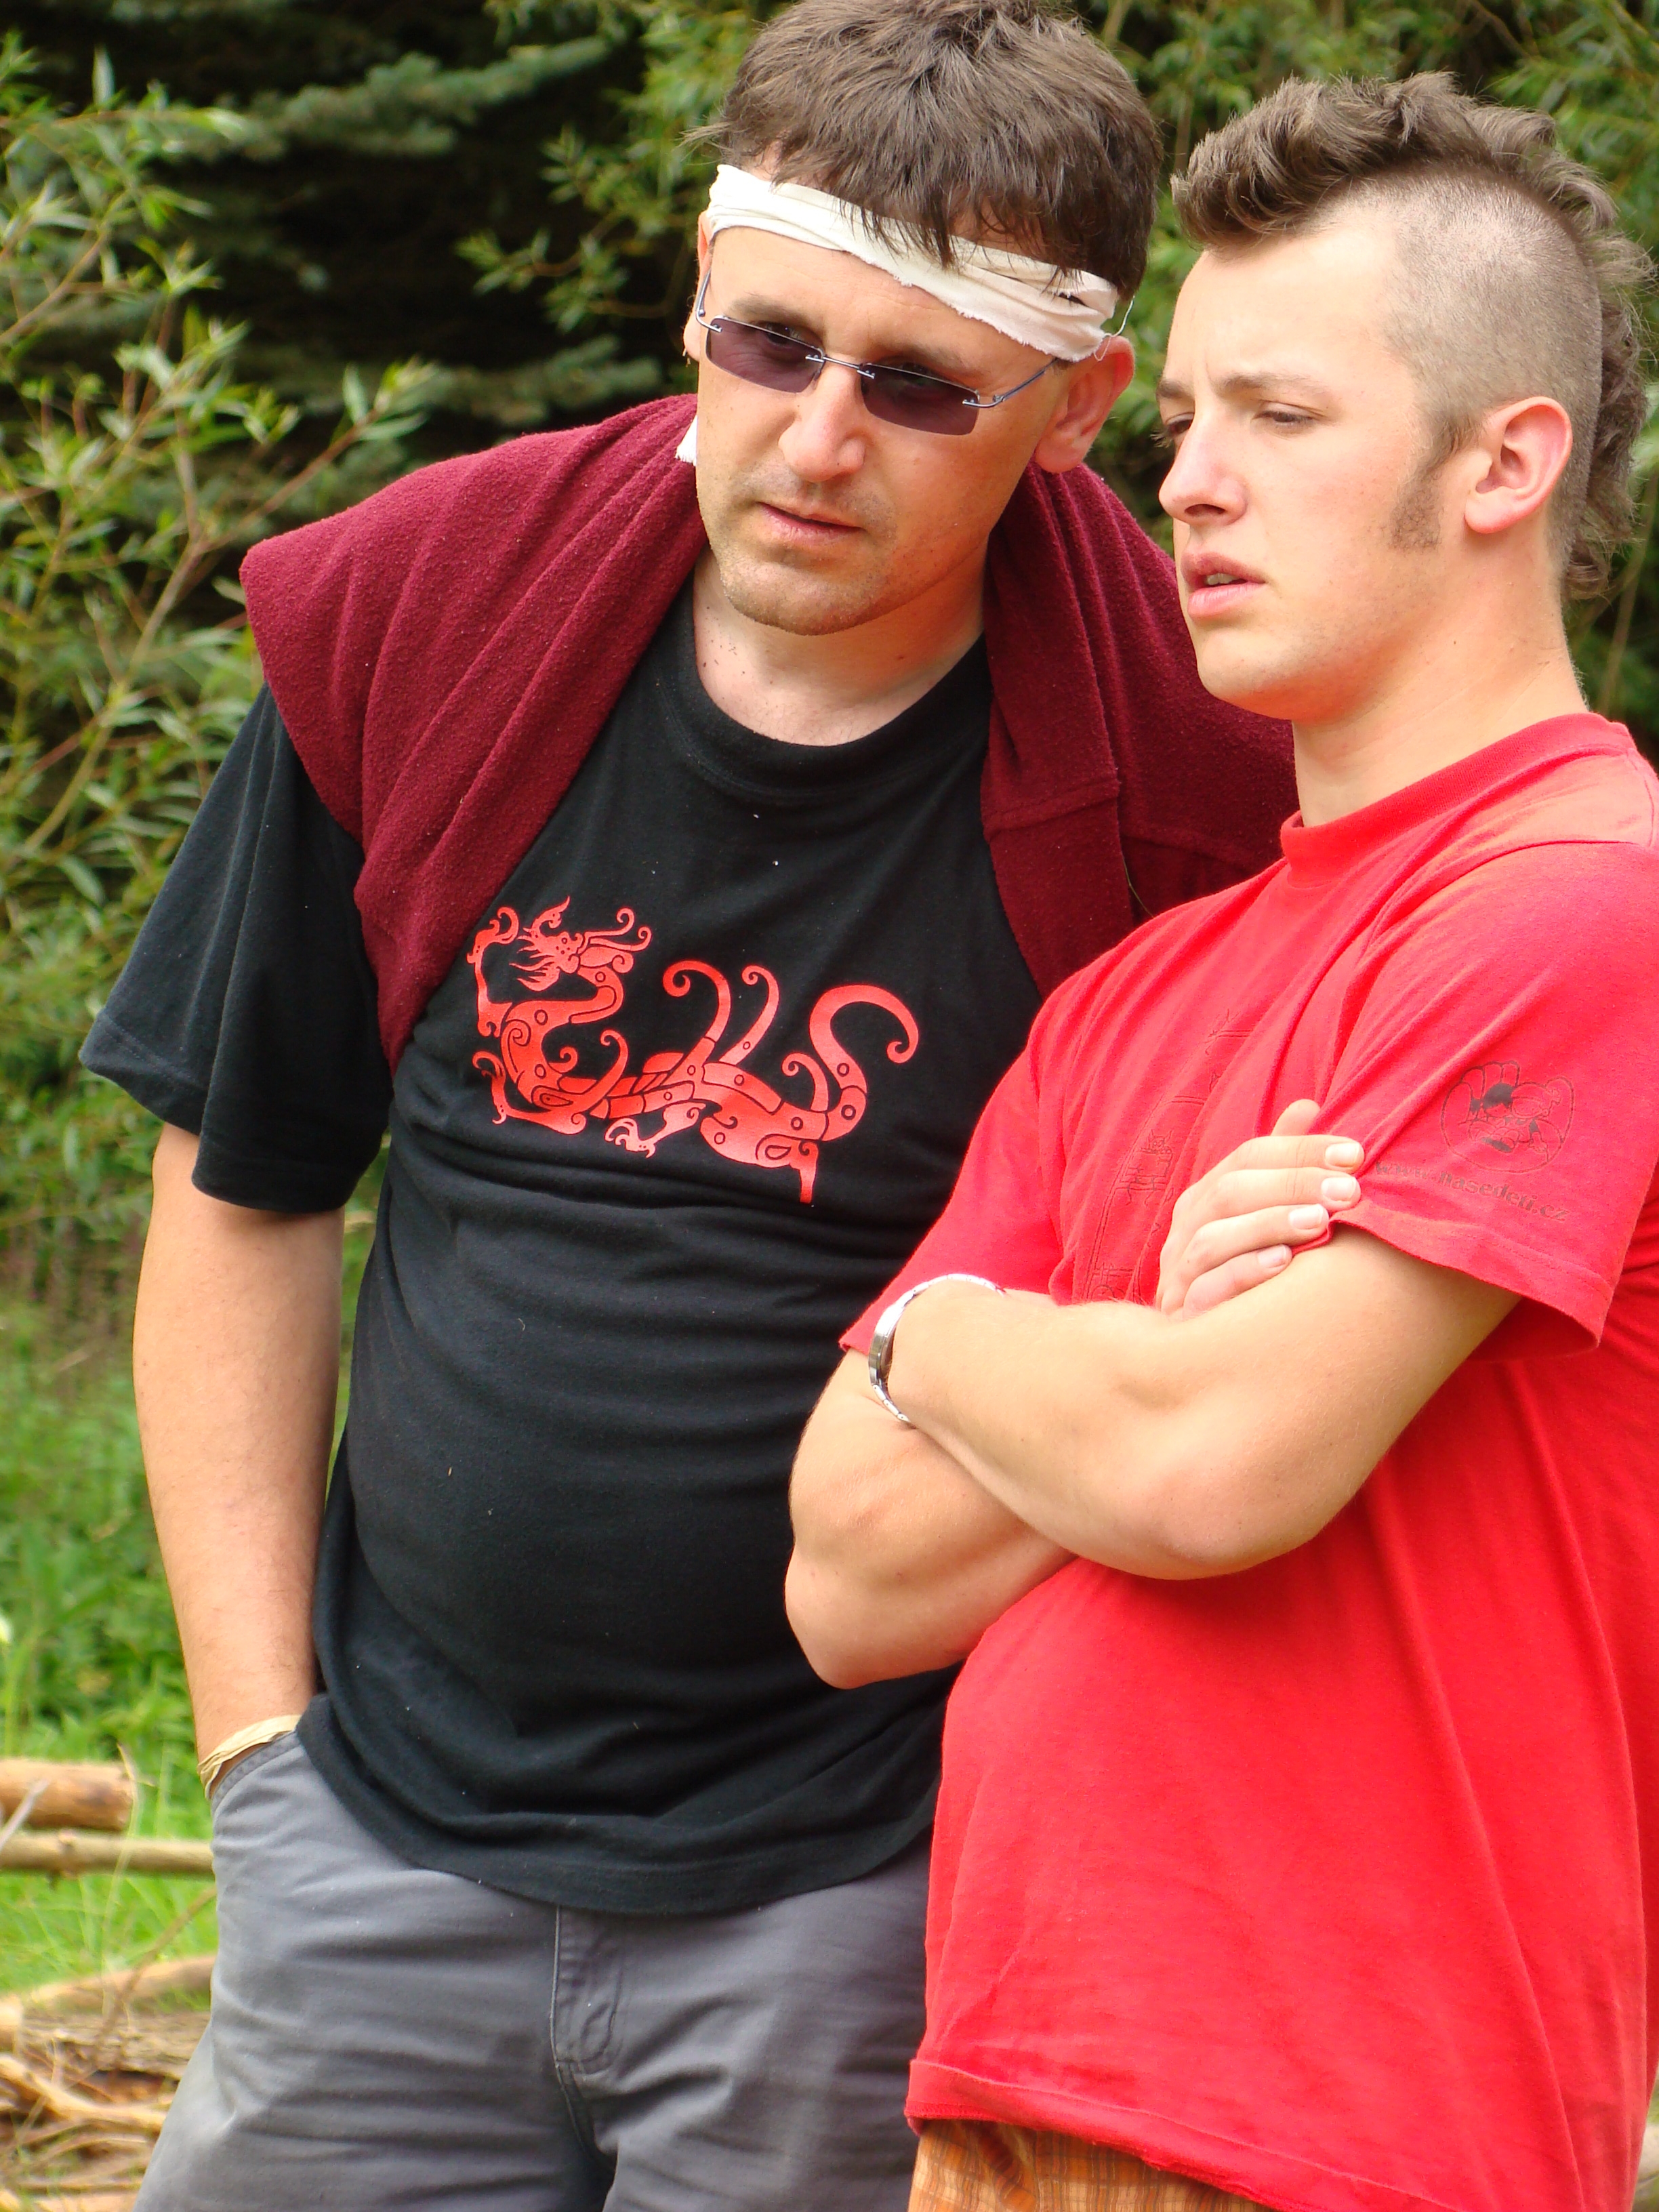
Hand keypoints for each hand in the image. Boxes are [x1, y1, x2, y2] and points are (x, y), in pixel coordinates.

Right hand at [1156, 1100, 1363, 1317]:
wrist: (1213, 1354)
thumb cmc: (1253, 1271)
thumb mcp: (1269, 1214)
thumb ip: (1284, 1164)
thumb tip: (1307, 1105)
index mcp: (1208, 1197)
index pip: (1249, 1156)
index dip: (1301, 1150)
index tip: (1356, 1154)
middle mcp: (1188, 1229)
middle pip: (1232, 1191)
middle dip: (1293, 1185)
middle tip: (1350, 1191)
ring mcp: (1181, 1274)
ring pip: (1215, 1239)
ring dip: (1269, 1224)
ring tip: (1320, 1222)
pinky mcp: (1184, 1318)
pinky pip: (1206, 1291)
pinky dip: (1244, 1273)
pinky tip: (1284, 1264)